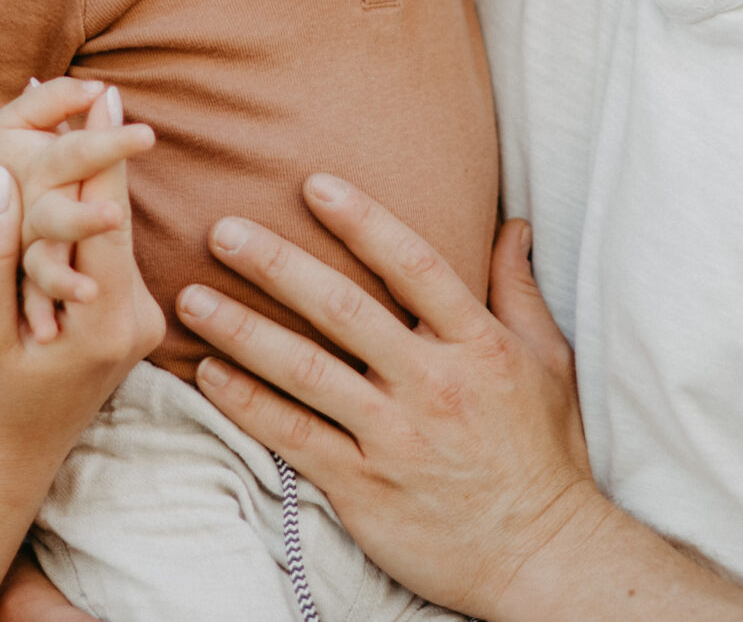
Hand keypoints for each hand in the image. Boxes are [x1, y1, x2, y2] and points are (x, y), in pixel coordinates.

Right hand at [0, 90, 161, 621]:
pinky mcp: (129, 320)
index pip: (107, 216)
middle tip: (93, 83)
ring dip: (92, 180)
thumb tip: (2, 175)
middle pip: (117, 216)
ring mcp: (139, 321)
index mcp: (105, 321)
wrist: (7, 465)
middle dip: (100, 150)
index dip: (102, 149)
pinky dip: (88, 215)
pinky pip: (109, 253)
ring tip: (83, 110)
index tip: (99, 91)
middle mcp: (137, 319)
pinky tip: (75, 172)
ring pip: (113, 233)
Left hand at [175, 177, 605, 618]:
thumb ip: (518, 288)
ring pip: (305, 371)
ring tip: (192, 299)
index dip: (364, 221)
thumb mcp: (549, 362)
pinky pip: (293, 436)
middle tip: (223, 229)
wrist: (542, 556)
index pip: (414, 266)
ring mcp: (394, 436)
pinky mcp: (364, 485)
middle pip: (344, 311)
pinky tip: (209, 375)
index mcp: (478, 346)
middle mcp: (433, 384)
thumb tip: (510, 224)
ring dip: (243, 331)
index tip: (315, 186)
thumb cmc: (545, 454)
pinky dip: (247, 404)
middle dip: (278, 265)